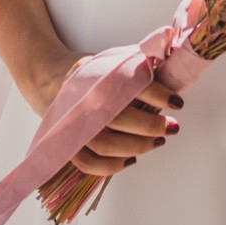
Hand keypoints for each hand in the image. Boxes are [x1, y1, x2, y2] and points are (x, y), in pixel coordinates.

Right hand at [28, 51, 181, 176]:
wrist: (49, 78)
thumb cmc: (87, 72)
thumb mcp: (111, 58)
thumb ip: (137, 61)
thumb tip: (169, 57)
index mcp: (95, 75)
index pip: (129, 83)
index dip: (156, 93)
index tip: (175, 101)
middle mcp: (82, 101)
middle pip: (119, 118)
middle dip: (151, 125)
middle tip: (171, 126)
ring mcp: (74, 125)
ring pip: (105, 144)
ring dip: (137, 146)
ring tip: (158, 141)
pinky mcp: (69, 144)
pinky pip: (89, 163)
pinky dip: (112, 166)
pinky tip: (131, 159)